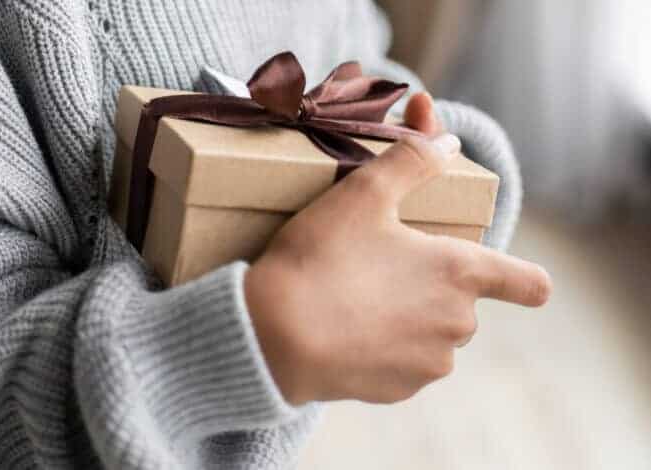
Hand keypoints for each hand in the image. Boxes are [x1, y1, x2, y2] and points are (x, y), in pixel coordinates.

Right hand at [244, 97, 551, 406]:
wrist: (274, 337)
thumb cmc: (321, 259)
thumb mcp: (363, 193)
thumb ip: (413, 159)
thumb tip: (449, 141)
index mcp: (459, 273)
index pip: (530, 284)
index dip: (524, 280)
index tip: (509, 278)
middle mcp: (457, 324)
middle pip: (464, 303)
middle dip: (433, 287)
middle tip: (382, 269)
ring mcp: (428, 364)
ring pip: (432, 335)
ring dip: (409, 319)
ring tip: (358, 301)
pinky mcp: (398, 391)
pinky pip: (403, 364)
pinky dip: (384, 349)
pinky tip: (347, 332)